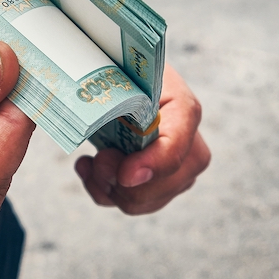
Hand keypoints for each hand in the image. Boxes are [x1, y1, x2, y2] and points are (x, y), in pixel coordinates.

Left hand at [74, 65, 210, 214]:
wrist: (119, 79)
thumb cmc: (119, 75)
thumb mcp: (117, 77)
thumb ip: (117, 102)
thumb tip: (111, 144)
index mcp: (183, 108)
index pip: (179, 146)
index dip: (154, 165)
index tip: (125, 174)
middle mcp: (190, 144)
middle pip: (166, 184)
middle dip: (122, 178)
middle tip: (98, 157)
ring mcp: (177, 170)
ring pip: (145, 201)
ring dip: (108, 186)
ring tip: (92, 160)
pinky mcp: (157, 186)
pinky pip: (129, 204)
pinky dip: (103, 192)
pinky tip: (89, 167)